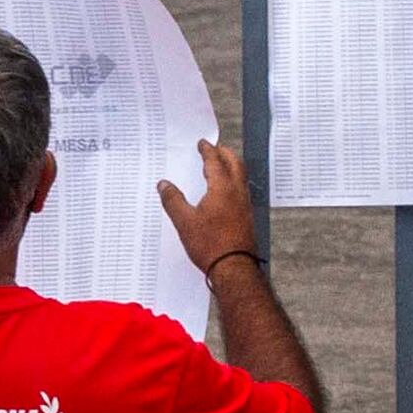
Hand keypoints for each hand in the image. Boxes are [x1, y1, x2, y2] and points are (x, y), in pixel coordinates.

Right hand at [155, 139, 261, 275]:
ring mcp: (245, 205)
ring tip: (221, 166)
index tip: (204, 144)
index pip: (215, 162)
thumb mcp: (184, 222)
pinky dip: (234, 182)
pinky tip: (226, 192)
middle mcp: (237, 193)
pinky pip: (242, 191)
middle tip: (216, 148)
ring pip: (241, 177)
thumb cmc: (212, 246)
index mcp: (222, 189)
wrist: (234, 268)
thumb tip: (164, 185)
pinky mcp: (247, 217)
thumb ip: (173, 200)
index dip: (208, 151)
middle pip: (235, 164)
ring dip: (232, 166)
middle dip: (225, 153)